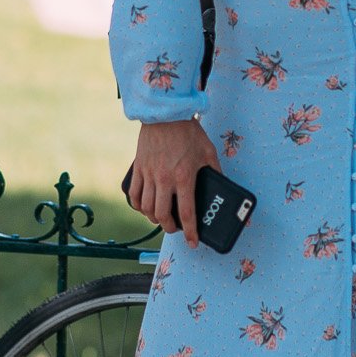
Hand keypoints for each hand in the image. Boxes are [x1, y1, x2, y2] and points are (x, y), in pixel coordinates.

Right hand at [127, 119, 221, 246]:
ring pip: (146, 208)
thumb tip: (221, 186)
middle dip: (170, 228)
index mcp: (184, 177)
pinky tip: (145, 207)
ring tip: (161, 219)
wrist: (165, 114)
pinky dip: (138, 205)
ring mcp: (149, 174)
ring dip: (154, 219)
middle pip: (163, 215)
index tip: (193, 242)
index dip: (190, 232)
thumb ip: (215, 171)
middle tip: (176, 229)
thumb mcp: (208, 152)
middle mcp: (164, 179)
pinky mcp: (138, 168)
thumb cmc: (188, 132)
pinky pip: (134, 194)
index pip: (187, 213)